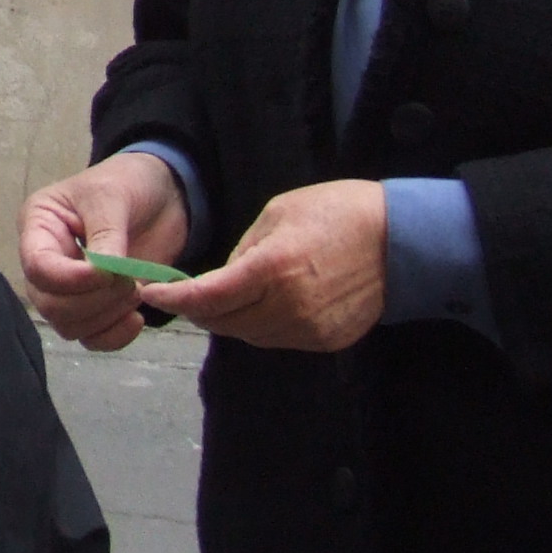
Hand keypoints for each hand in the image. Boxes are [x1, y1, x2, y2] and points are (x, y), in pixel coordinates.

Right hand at [19, 151, 191, 351]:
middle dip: (93, 300)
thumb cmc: (128, 182)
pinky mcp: (96, 307)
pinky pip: (92, 338)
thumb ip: (106, 236)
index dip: (69, 279)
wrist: (162, 195)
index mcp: (40, 227)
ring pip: (69, 326)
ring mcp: (70, 288)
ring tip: (135, 290)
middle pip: (49, 304)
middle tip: (130, 283)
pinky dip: (115, 336)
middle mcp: (48, 261)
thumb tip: (103, 275)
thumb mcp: (112, 197)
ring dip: (106, 317)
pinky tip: (136, 318)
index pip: (38, 267)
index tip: (108, 274)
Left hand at [145, 180, 385, 352]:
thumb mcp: (278, 214)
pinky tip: (266, 304)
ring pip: (250, 336)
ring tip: (227, 296)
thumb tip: (221, 280)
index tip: (150, 294)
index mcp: (272, 268)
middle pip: (224, 322)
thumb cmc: (336, 212)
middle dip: (200, 309)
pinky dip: (263, 326)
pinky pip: (279, 339)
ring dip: (231, 320)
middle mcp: (289, 306)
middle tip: (187, 293)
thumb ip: (243, 251)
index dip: (174, 299)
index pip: (208, 297)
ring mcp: (310, 328)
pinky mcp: (327, 341)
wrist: (401, 239)